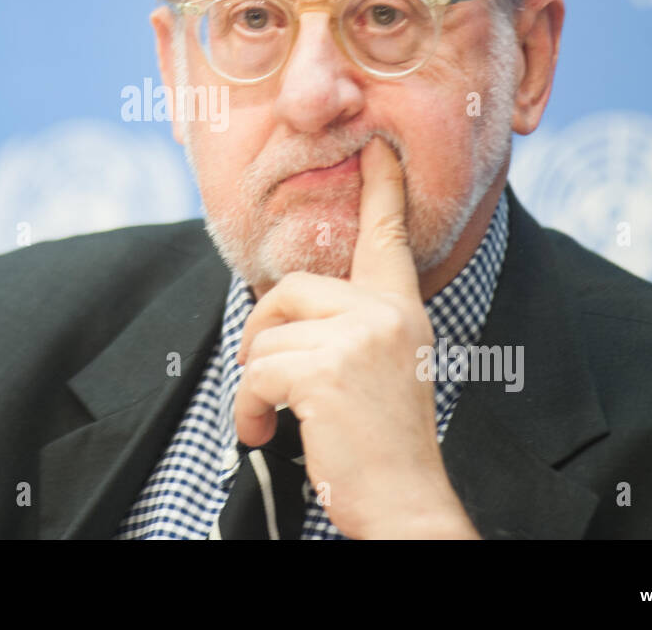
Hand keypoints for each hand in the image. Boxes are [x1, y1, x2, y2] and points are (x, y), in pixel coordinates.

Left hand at [234, 136, 479, 538]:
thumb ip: (351, 326)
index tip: (377, 148)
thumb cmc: (382, 443)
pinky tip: (263, 432)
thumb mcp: (381, 368)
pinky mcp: (327, 371)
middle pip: (288, 289)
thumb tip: (283, 310)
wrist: (403, 502)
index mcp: (401, 309)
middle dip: (261, 332)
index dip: (380, 190)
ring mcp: (359, 338)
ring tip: (271, 418)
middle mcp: (386, 313)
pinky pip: (256, 373)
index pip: (388, 237)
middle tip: (263, 379)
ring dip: (254, 384)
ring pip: (266, 337)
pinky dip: (248, 408)